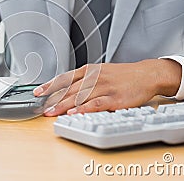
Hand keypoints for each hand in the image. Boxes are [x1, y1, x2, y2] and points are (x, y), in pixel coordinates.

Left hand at [34, 59, 181, 115]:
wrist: (145, 75)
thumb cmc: (122, 75)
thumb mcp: (100, 71)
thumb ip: (83, 79)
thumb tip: (65, 88)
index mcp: (89, 70)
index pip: (65, 78)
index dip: (50, 85)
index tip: (38, 93)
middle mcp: (94, 77)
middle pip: (70, 89)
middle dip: (54, 99)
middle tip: (42, 108)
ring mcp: (104, 87)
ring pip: (80, 96)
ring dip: (64, 105)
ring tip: (52, 113)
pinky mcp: (114, 98)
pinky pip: (96, 103)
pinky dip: (84, 108)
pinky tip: (75, 113)